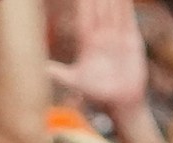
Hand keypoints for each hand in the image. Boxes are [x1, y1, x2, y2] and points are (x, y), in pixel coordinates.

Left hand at [49, 0, 152, 116]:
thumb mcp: (77, 82)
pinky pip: (128, 20)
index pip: (84, 16)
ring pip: (113, 11)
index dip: (82, 2)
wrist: (121, 102)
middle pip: (98, 9)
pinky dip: (127, 7)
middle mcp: (102, 36)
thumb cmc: (98, 94)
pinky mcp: (131, 40)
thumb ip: (59, 74)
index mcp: (87, 42)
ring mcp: (117, 37)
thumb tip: (41, 69)